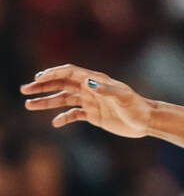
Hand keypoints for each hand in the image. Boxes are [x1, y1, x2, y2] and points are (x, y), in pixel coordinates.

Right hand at [21, 64, 152, 137]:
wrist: (147, 121)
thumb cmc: (137, 107)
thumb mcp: (123, 98)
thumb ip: (105, 90)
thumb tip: (87, 82)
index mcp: (95, 80)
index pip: (69, 72)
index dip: (52, 74)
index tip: (37, 79)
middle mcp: (90, 89)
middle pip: (61, 84)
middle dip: (43, 86)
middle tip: (25, 90)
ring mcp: (90, 102)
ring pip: (63, 99)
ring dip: (46, 101)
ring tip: (29, 105)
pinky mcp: (93, 115)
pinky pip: (73, 115)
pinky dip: (63, 118)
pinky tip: (55, 123)